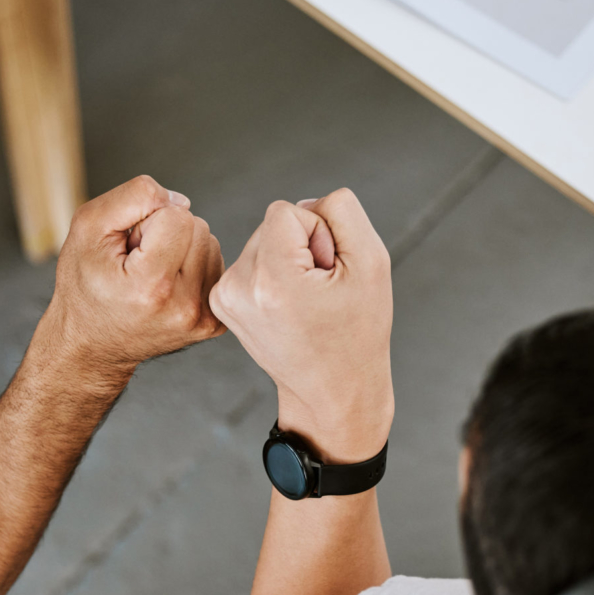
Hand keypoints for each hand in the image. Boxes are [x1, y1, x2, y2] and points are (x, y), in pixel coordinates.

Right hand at [39, 176, 225, 378]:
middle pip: (198, 228)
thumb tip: (180, 201)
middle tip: (137, 262)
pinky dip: (193, 267)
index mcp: (152, 286)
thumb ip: (133, 197)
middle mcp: (184, 307)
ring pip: (210, 244)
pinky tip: (167, 285)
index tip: (129, 248)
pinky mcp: (213, 324)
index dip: (148, 221)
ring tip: (150, 274)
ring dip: (181, 249)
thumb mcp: (87, 228)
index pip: (178, 216)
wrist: (92, 344)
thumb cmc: (84, 285)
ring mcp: (202, 319)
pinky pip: (216, 267)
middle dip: (167, 234)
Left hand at [210, 188, 391, 461]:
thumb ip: (341, 211)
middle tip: (320, 292)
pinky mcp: (222, 302)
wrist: (333, 390)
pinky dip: (274, 274)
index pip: (288, 210)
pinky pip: (253, 260)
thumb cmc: (358, 332)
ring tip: (306, 302)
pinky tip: (289, 306)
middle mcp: (238, 287)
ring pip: (263, 240)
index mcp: (272, 279)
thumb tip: (305, 204)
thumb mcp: (371, 262)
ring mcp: (225, 297)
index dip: (320, 235)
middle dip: (303, 248)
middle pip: (273, 223)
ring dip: (289, 261)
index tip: (328, 275)